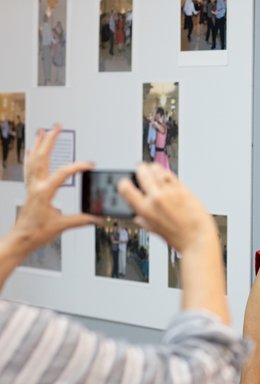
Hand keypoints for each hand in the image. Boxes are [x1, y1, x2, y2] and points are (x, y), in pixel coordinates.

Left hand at [15, 125, 98, 253]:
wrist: (20, 240)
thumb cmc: (36, 233)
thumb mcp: (62, 226)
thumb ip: (81, 220)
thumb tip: (97, 218)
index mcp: (44, 193)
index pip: (63, 173)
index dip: (78, 167)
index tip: (90, 164)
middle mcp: (35, 186)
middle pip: (42, 157)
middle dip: (49, 140)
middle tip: (56, 126)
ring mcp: (30, 186)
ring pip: (33, 159)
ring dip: (38, 144)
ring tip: (43, 131)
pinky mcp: (29, 189)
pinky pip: (28, 168)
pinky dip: (31, 156)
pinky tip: (33, 150)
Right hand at [118, 163, 215, 252]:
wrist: (198, 240)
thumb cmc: (180, 239)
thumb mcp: (156, 231)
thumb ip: (145, 221)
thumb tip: (138, 217)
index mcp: (144, 210)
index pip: (125, 187)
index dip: (124, 182)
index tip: (127, 180)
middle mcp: (156, 198)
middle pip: (142, 171)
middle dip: (141, 169)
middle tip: (142, 170)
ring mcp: (170, 192)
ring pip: (157, 169)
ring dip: (154, 168)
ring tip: (155, 170)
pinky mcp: (183, 189)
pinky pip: (171, 174)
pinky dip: (167, 173)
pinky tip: (167, 176)